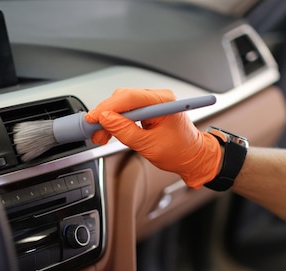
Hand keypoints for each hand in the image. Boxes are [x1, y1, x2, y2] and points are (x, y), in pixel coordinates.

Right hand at [85, 88, 222, 188]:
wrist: (192, 158)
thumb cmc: (180, 152)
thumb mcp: (148, 145)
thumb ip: (125, 131)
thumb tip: (106, 119)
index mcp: (163, 102)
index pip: (128, 97)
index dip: (107, 107)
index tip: (93, 118)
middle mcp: (158, 98)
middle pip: (123, 98)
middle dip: (105, 114)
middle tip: (95, 131)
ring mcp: (153, 103)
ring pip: (122, 105)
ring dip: (109, 120)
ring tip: (101, 136)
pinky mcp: (148, 110)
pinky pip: (127, 111)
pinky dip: (116, 121)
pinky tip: (109, 132)